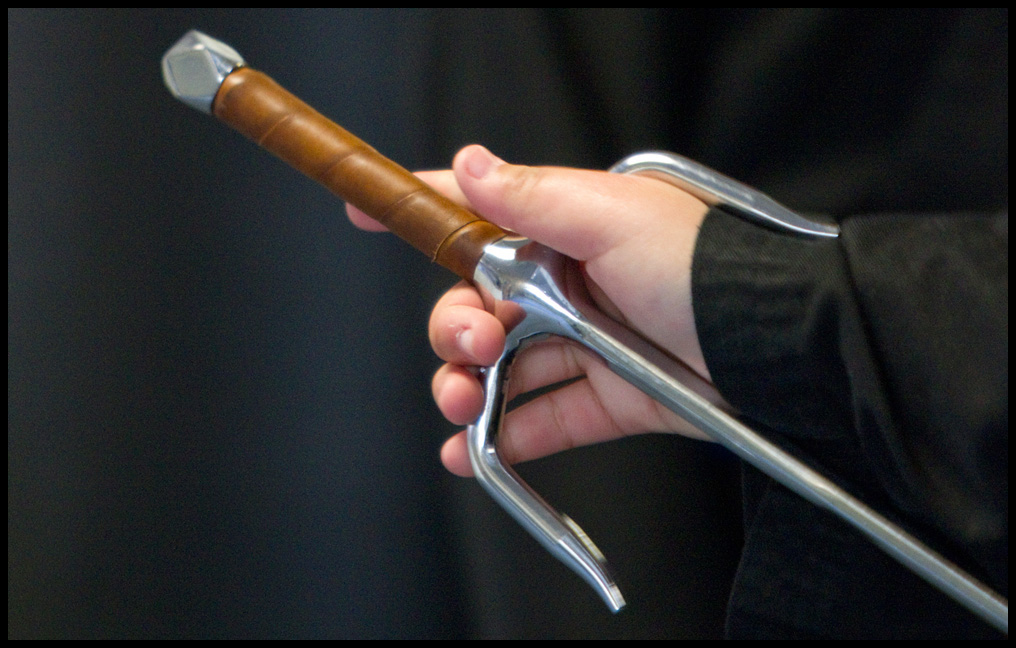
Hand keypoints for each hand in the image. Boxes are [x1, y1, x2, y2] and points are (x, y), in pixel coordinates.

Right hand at [347, 145, 726, 475]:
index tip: (360, 212)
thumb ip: (532, 198)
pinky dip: (503, 438)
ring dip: (465, 389)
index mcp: (564, 229)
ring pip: (500, 369)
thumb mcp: (613, 216)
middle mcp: (567, 284)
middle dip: (454, 327)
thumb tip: (468, 164)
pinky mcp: (604, 399)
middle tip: (473, 342)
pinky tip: (470, 452)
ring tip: (461, 404)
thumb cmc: (703, 266)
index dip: (421, 212)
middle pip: (475, 306)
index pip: (479, 214)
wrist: (777, 347)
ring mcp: (583, 344)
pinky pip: (540, 420)